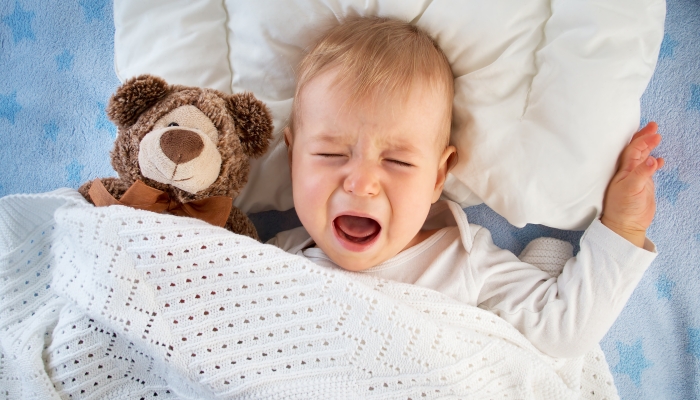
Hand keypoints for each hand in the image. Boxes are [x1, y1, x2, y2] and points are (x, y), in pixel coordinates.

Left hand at [601, 122, 663, 247]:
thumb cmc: (623, 208)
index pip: (632, 150)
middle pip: (636, 150)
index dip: (642, 140)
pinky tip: (660, 160)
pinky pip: (649, 170)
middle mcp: (628, 171)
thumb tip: (654, 160)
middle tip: (654, 126)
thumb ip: (642, 174)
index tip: (653, 132)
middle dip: (644, 137)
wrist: (625, 225)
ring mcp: (636, 178)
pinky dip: (654, 163)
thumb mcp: (632, 189)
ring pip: (642, 158)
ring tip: (657, 136)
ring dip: (649, 147)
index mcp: (623, 170)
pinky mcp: (643, 186)